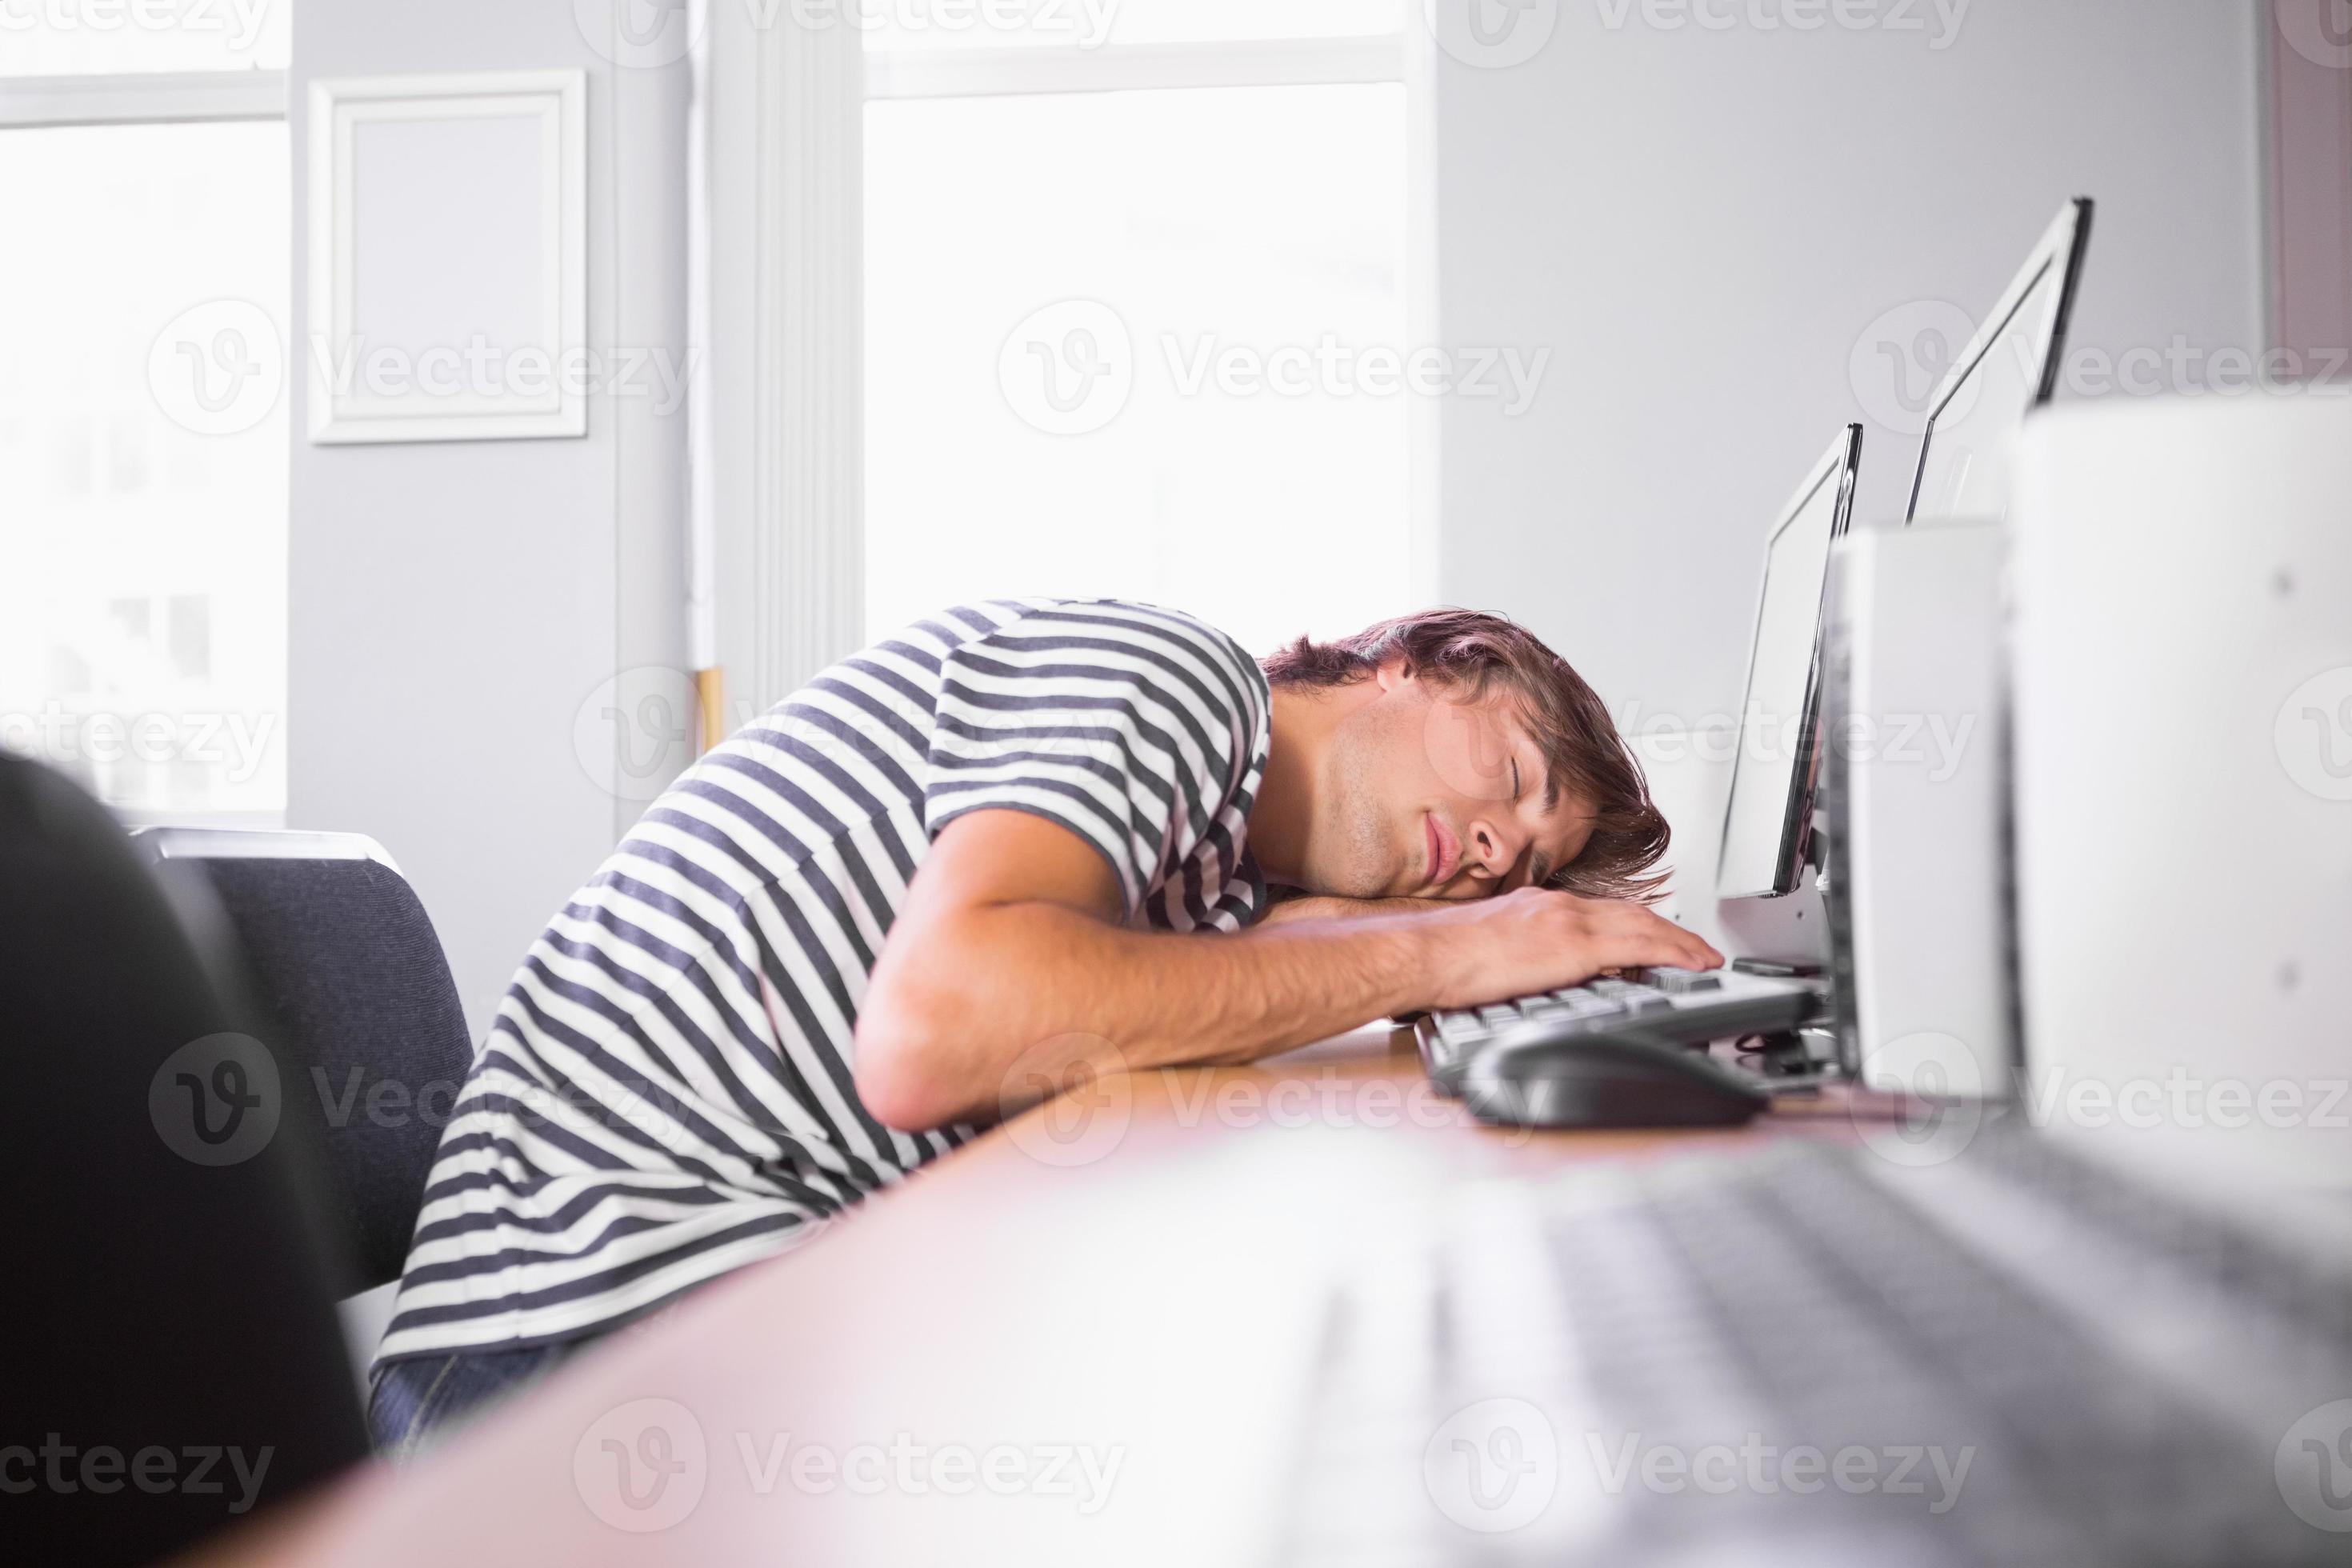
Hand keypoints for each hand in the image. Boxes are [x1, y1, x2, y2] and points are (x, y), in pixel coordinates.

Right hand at [1414, 887, 1723, 1010]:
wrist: (1423, 952)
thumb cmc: (1438, 959)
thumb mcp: (1484, 950)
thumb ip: (1513, 957)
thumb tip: (1525, 976)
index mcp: (1535, 908)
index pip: (1598, 912)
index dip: (1633, 923)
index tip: (1654, 936)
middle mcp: (1557, 906)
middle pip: (1628, 913)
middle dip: (1667, 930)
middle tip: (1694, 947)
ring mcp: (1567, 921)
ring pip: (1643, 924)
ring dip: (1680, 940)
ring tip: (1705, 957)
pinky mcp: (1573, 944)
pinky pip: (1641, 945)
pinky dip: (1675, 951)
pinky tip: (1694, 963)